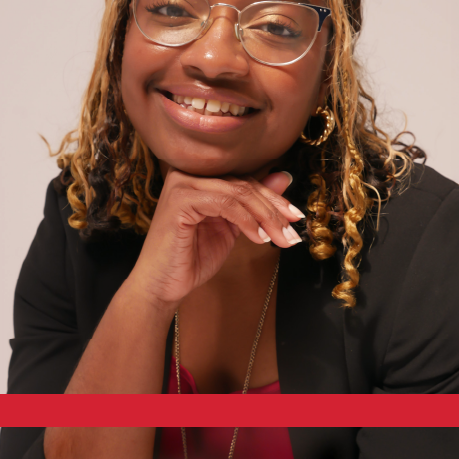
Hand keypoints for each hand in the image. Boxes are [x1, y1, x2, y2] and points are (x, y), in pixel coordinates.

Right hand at [126, 168, 303, 307]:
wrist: (162, 284)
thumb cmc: (192, 258)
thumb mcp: (232, 228)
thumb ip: (252, 204)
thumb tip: (284, 177)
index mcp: (198, 178)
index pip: (243, 180)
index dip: (273, 197)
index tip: (296, 216)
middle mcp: (187, 174)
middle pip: (243, 184)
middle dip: (274, 209)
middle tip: (293, 230)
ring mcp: (182, 184)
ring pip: (238, 192)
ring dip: (265, 217)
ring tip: (280, 238)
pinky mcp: (180, 199)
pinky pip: (225, 203)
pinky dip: (246, 221)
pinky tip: (258, 238)